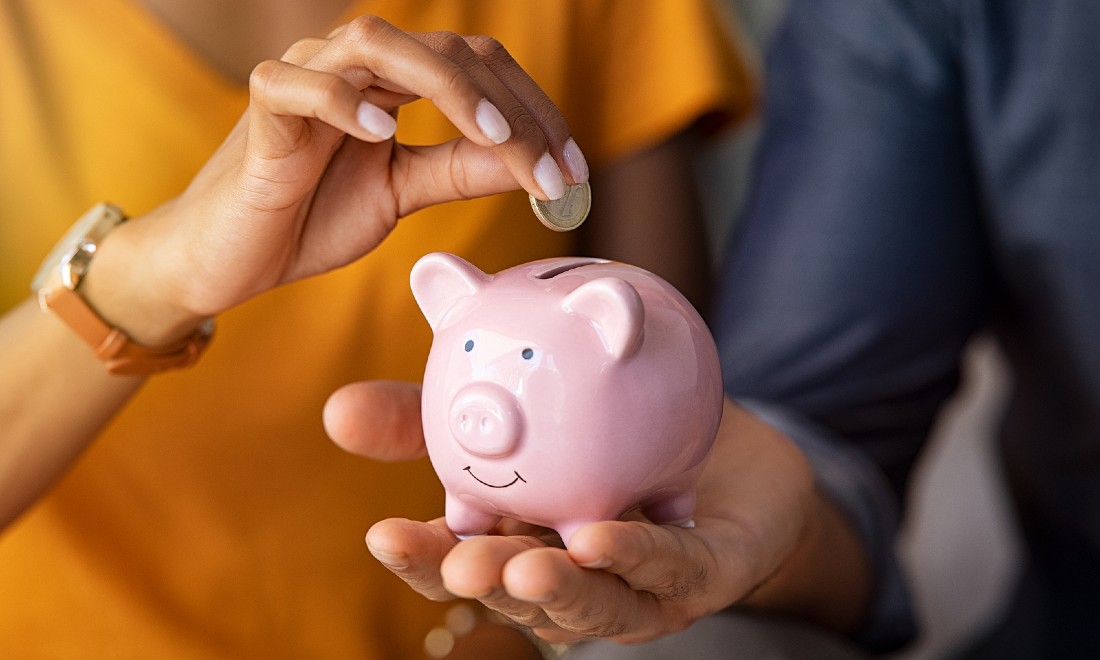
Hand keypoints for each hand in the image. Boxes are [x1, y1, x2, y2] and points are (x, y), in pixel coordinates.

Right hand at [87, 16, 586, 344]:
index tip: (574, 174)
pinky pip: (296, 84)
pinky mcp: (262, 111)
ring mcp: (305, 78)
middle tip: (552, 171)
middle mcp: (355, 65)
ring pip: (378, 43)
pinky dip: (340, 101)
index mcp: (394, 82)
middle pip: (448, 51)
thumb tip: (530, 164)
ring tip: (494, 139)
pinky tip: (381, 134)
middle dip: (511, 109)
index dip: (534, 113)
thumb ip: (459, 171)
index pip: (480, 69)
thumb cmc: (311, 216)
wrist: (231, 257)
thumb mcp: (402, 193)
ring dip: (447, 88)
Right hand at [325, 383, 867, 644]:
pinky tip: (603, 536)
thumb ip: (434, 415)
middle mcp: (569, 576)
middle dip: (484, 585)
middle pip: (516, 592)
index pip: (460, 560)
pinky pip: (668, 570)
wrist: (720, 436)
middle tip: (457, 563)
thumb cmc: (608, 434)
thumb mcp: (516, 412)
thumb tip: (336, 408)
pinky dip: (636, 557)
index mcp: (518, 542)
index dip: (423, 556)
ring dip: (556, 591)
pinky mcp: (699, 576)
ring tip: (522, 569)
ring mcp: (635, 587)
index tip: (382, 534)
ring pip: (592, 603)